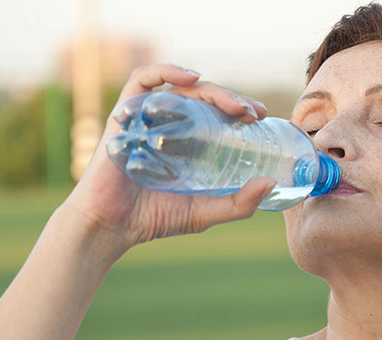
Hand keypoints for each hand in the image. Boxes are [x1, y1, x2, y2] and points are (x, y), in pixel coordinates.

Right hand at [60, 64, 274, 251]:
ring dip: (212, 90)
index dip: (240, 109)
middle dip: (232, 99)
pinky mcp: (124, 113)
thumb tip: (270, 184)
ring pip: (182, 86)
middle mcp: (167, 125)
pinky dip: (166, 70)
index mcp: (186, 142)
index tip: (261, 117)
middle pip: (204, 98)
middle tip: (253, 114)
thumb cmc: (153, 219)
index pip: (216, 113)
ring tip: (235, 105)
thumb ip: (238, 203)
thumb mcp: (204, 212)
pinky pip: (142, 79)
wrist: (110, 226)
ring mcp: (146, 117)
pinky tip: (191, 77)